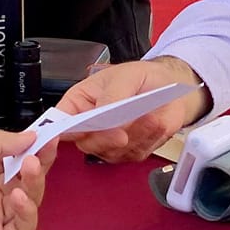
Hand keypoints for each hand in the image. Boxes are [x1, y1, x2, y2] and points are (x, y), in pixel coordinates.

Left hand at [0, 129, 47, 229]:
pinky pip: (23, 227)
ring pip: (27, 201)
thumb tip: (29, 136)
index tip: (45, 134)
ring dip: (34, 182)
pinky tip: (18, 197)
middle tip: (50, 145)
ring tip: (31, 166)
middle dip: (38, 162)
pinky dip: (27, 210)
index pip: (9, 160)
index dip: (27, 148)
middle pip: (22, 180)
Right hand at [55, 57, 208, 161]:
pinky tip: (155, 122)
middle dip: (105, 139)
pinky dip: (148, 138)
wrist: (169, 85)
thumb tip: (103, 116)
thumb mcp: (124, 76)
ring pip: (113, 152)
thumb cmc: (140, 77)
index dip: (60, 132)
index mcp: (79, 103)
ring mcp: (110, 142)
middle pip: (86, 144)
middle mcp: (91, 127)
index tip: (72, 135)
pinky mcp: (131, 150)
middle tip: (121, 133)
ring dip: (133, 136)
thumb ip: (112, 96)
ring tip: (149, 117)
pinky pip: (136, 153)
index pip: (61, 121)